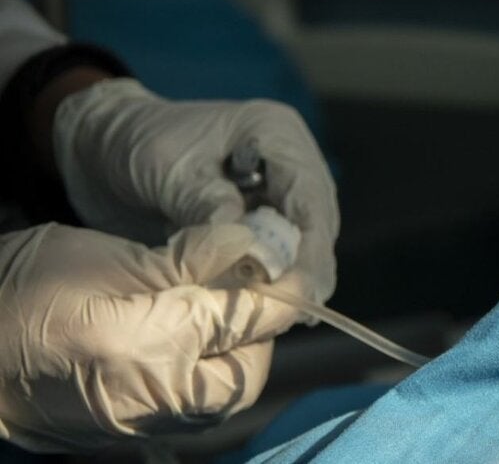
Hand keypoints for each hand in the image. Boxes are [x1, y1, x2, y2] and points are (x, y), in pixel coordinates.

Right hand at [0, 223, 298, 452]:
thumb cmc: (19, 292)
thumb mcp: (106, 258)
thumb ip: (188, 259)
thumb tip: (250, 245)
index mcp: (151, 347)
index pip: (248, 319)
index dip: (280, 288)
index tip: (292, 261)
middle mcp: (156, 399)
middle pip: (248, 369)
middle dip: (259, 328)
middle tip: (248, 284)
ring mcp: (144, 423)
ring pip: (224, 393)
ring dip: (236, 351)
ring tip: (217, 307)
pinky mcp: (132, 432)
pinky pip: (191, 406)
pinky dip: (205, 372)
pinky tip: (190, 336)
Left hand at [50, 78, 338, 303]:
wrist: (102, 148)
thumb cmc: (134, 142)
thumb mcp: (165, 168)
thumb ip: (204, 202)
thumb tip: (245, 248)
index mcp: (275, 133)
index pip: (309, 194)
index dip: (312, 244)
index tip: (301, 287)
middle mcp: (288, 162)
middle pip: (316, 222)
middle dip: (308, 267)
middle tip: (297, 311)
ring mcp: (276, 191)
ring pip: (303, 241)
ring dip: (291, 277)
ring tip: (281, 316)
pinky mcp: (259, 217)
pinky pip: (277, 252)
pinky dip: (269, 278)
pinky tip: (261, 306)